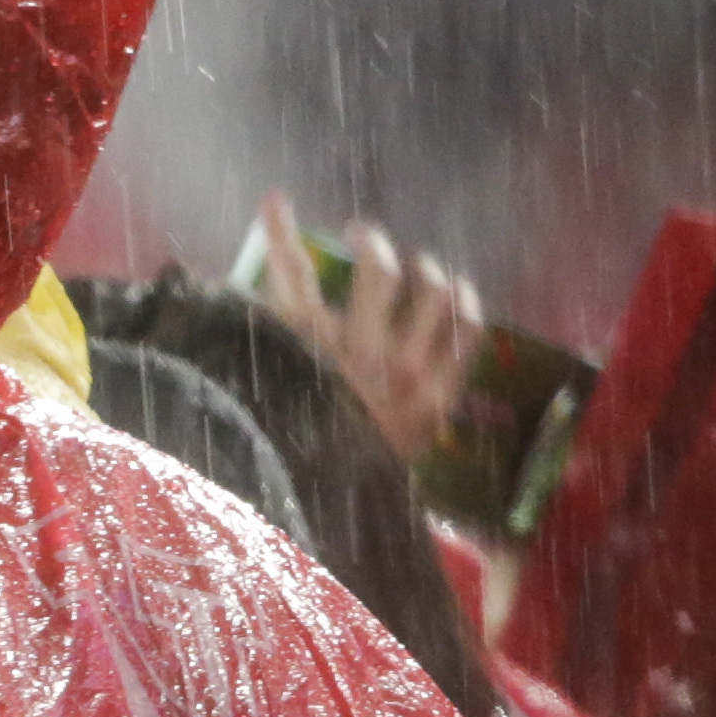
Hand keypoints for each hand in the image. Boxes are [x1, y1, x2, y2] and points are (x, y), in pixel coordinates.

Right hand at [254, 190, 483, 467]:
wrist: (331, 515)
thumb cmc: (287, 445)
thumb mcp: (263, 383)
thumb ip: (257, 324)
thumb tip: (248, 246)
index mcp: (304, 350)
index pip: (289, 270)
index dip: (283, 230)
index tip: (277, 201)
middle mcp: (360, 354)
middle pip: (381, 271)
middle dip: (373, 243)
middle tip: (367, 240)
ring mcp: (409, 376)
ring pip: (435, 295)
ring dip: (427, 269)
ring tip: (420, 265)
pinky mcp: (440, 397)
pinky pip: (468, 334)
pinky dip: (466, 305)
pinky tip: (459, 294)